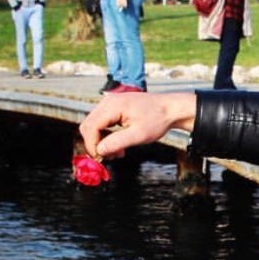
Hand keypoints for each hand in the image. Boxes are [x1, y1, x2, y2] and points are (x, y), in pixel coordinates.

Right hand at [78, 91, 197, 159]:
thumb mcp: (139, 135)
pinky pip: (102, 122)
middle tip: (111, 156)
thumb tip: (100, 151)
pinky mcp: (114, 107)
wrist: (170, 108)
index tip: (100, 158)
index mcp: (112, 106)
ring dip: (102, 140)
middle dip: (96, 143)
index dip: (92, 145)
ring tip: (119, 151)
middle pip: (88, 125)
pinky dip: (107, 134)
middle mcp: (108, 101)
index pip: (91, 127)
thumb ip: (117, 143)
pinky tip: (119, 143)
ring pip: (94, 124)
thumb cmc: (158, 119)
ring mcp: (110, 103)